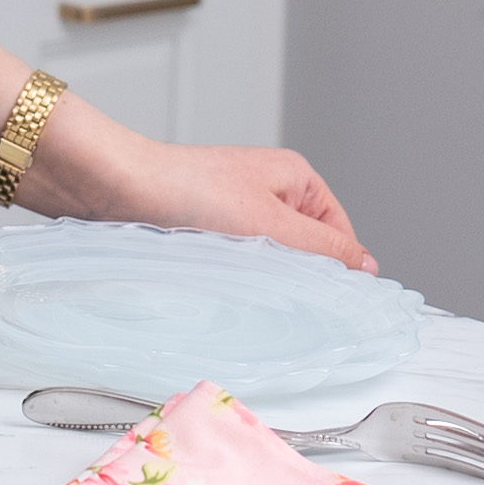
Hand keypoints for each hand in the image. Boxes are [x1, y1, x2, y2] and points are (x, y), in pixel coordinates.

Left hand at [54, 132, 372, 273]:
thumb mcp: (271, 224)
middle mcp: (270, 191)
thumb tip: (366, 268)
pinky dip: (234, 274)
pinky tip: (222, 282)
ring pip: (270, 260)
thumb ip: (323, 247)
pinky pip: (237, 260)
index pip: (340, 237)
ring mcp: (238, 210)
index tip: (334, 305)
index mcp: (296, 178)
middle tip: (280, 291)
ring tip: (242, 278)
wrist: (117, 187)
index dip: (338, 272)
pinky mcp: (208, 228)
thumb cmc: (188, 191)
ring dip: (261, 276)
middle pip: (305, 251)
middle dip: (296, 275)